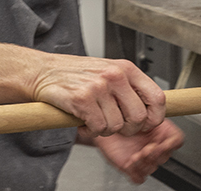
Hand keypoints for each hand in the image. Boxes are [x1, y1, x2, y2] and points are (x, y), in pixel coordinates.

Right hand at [31, 55, 164, 136]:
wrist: (43, 71)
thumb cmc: (76, 74)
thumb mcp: (109, 72)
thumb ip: (129, 88)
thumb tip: (150, 110)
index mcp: (126, 69)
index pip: (157, 98)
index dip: (154, 118)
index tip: (146, 124)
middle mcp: (115, 76)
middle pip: (138, 117)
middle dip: (127, 129)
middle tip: (115, 125)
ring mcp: (99, 87)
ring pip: (116, 126)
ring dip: (105, 130)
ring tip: (94, 118)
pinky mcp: (82, 99)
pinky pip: (98, 128)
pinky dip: (91, 131)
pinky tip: (84, 121)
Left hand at [81, 119, 184, 183]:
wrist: (106, 125)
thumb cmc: (122, 115)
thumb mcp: (137, 108)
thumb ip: (150, 112)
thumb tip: (157, 115)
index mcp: (161, 131)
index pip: (177, 140)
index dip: (171, 144)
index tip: (161, 143)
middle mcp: (154, 145)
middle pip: (164, 156)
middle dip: (155, 154)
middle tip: (147, 148)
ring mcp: (143, 158)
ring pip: (151, 168)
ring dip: (144, 163)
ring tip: (136, 155)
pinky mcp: (131, 168)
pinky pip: (138, 177)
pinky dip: (135, 173)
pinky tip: (130, 162)